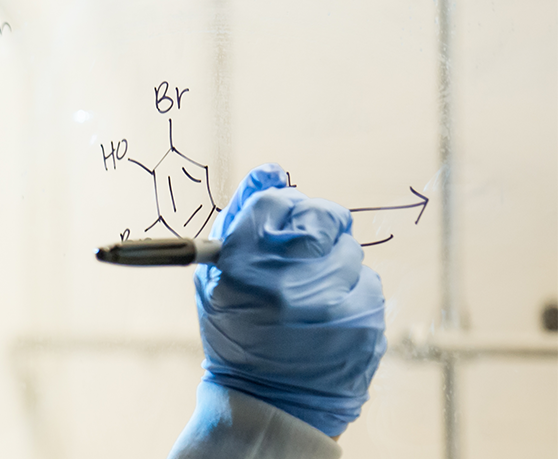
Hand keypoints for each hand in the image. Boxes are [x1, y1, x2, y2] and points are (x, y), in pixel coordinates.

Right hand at [193, 163, 386, 437]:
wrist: (269, 403)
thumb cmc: (237, 334)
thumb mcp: (216, 282)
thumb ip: (238, 221)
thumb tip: (272, 170)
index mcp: (244, 269)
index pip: (275, 202)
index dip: (280, 205)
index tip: (281, 217)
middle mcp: (289, 283)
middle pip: (321, 218)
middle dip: (314, 230)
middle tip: (301, 254)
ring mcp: (333, 304)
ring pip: (349, 251)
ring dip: (332, 264)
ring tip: (308, 298)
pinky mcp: (367, 323)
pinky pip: (367, 283)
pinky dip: (350, 292)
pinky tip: (327, 316)